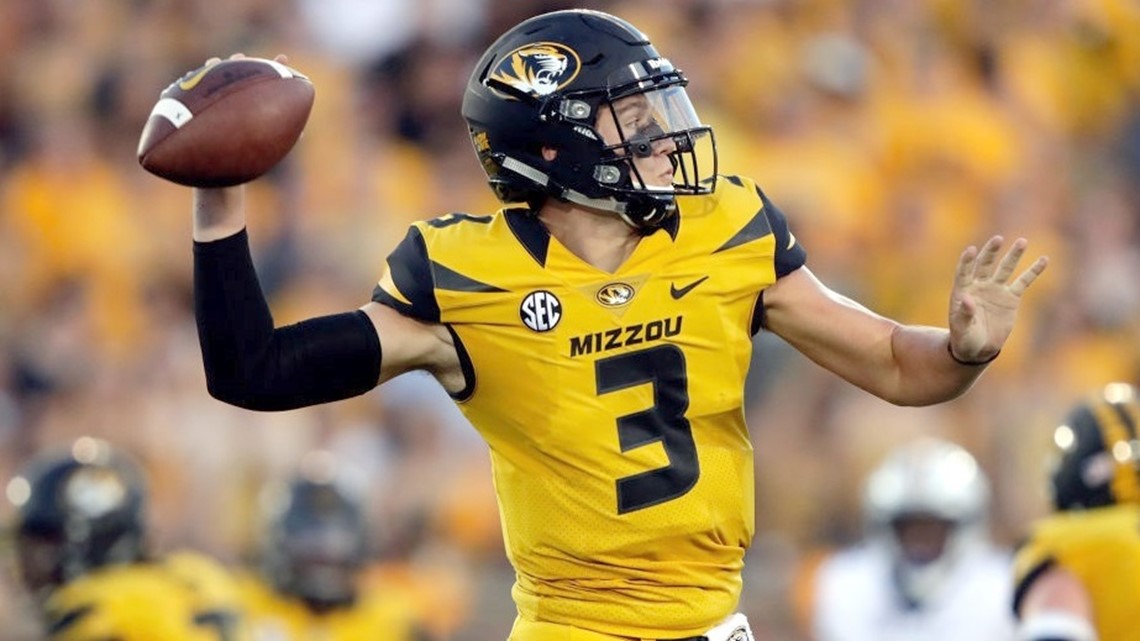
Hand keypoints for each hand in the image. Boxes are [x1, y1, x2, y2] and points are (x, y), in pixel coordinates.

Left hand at [948, 236, 1047, 362]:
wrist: (979, 348)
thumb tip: (968, 299)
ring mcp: (995, 289)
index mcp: (962, 290)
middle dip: (990, 252)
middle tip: (998, 239)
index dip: (967, 261)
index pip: (964, 272)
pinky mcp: (1011, 297)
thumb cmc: (964, 338)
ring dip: (1013, 255)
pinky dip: (1033, 271)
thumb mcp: (961, 328)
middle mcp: (979, 285)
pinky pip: (1024, 281)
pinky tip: (1044, 259)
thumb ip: (964, 314)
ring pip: (1005, 268)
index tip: (972, 250)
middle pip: (984, 264)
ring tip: (1022, 241)